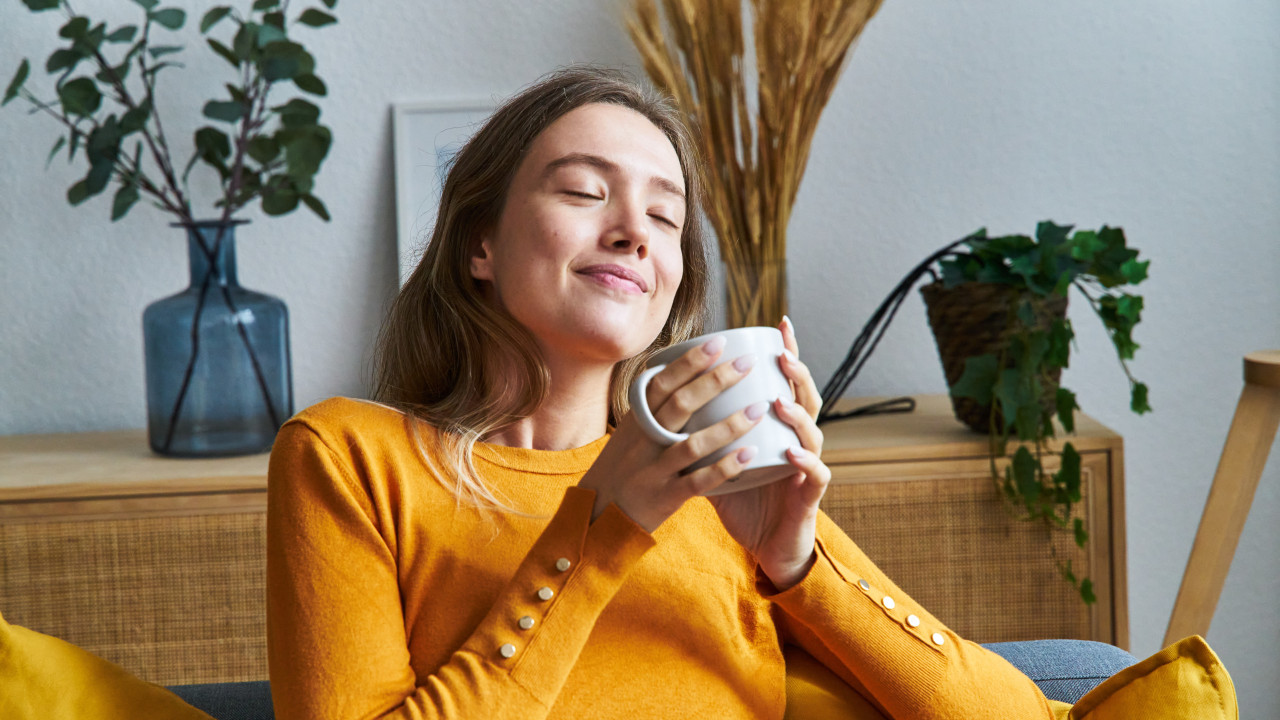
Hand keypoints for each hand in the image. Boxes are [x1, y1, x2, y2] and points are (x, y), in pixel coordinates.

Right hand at [578, 336, 767, 532]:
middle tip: (748, 362)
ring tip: (760, 407)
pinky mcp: (665, 498)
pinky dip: (726, 467)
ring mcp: (654, 471)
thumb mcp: (629, 435)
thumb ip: (654, 411)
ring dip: (729, 424)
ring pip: (693, 443)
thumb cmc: (621, 470)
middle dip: (716, 380)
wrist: (596, 519)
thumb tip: (686, 374)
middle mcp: (643, 442)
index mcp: (636, 421)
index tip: (720, 342)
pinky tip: (752, 454)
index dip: (690, 362)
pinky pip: (699, 481)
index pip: (662, 383)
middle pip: (680, 405)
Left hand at [709, 316, 829, 589]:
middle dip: (797, 374)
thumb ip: (700, 435)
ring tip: (779, 401)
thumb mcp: (717, 462)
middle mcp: (799, 441)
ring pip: (812, 433)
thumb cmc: (744, 501)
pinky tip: (791, 452)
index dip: (789, 353)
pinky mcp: (809, 497)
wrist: (766, 548)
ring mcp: (807, 468)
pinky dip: (803, 462)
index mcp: (779, 429)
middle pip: (806, 399)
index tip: (779, 325)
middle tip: (781, 355)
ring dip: (797, 415)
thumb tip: (663, 409)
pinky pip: (813, 475)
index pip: (786, 384)